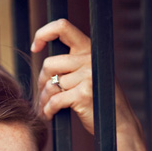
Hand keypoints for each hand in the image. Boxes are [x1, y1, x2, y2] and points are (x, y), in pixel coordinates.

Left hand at [31, 19, 95, 133]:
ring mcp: (88, 76)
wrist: (116, 123)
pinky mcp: (84, 94)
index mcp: (89, 49)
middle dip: (41, 82)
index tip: (35, 48)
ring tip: (47, 108)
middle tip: (44, 95)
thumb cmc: (96, 99)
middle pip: (49, 64)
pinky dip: (48, 110)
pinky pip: (54, 100)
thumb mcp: (86, 74)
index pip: (62, 27)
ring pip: (50, 84)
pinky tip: (50, 115)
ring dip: (44, 100)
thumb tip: (41, 57)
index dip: (43, 34)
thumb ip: (69, 63)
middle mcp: (90, 59)